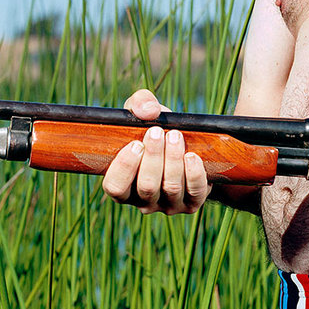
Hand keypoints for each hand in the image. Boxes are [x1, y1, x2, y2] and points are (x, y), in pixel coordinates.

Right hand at [99, 87, 209, 215]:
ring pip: (170, 188)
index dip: (124, 168)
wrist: (190, 146)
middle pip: (146, 186)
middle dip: (153, 157)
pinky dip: (193, 173)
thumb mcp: (143, 114)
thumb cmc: (157, 131)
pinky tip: (192, 155)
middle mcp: (143, 201)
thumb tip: (149, 110)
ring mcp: (168, 205)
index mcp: (123, 185)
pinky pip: (194, 192)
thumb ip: (139, 104)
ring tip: (175, 136)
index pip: (115, 187)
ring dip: (173, 160)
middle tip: (158, 132)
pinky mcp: (192, 203)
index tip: (135, 144)